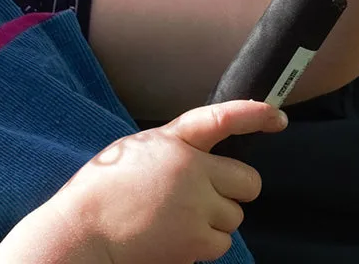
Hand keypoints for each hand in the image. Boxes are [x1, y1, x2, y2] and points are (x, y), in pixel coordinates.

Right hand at [0, 100, 285, 263]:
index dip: (256, 115)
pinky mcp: (194, 241)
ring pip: (234, 216)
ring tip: (179, 218)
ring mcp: (197, 207)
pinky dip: (205, 244)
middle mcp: (193, 171)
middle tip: (207, 195)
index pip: (224, 119)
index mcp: (175, 141)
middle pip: (247, 182)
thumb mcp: (141, 149)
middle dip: (234, 190)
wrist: (82, 230)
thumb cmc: (105, 188)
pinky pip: (220, 244)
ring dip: (216, 220)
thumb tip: (207, 160)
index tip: (276, 117)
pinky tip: (176, 236)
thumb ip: (178, 149)